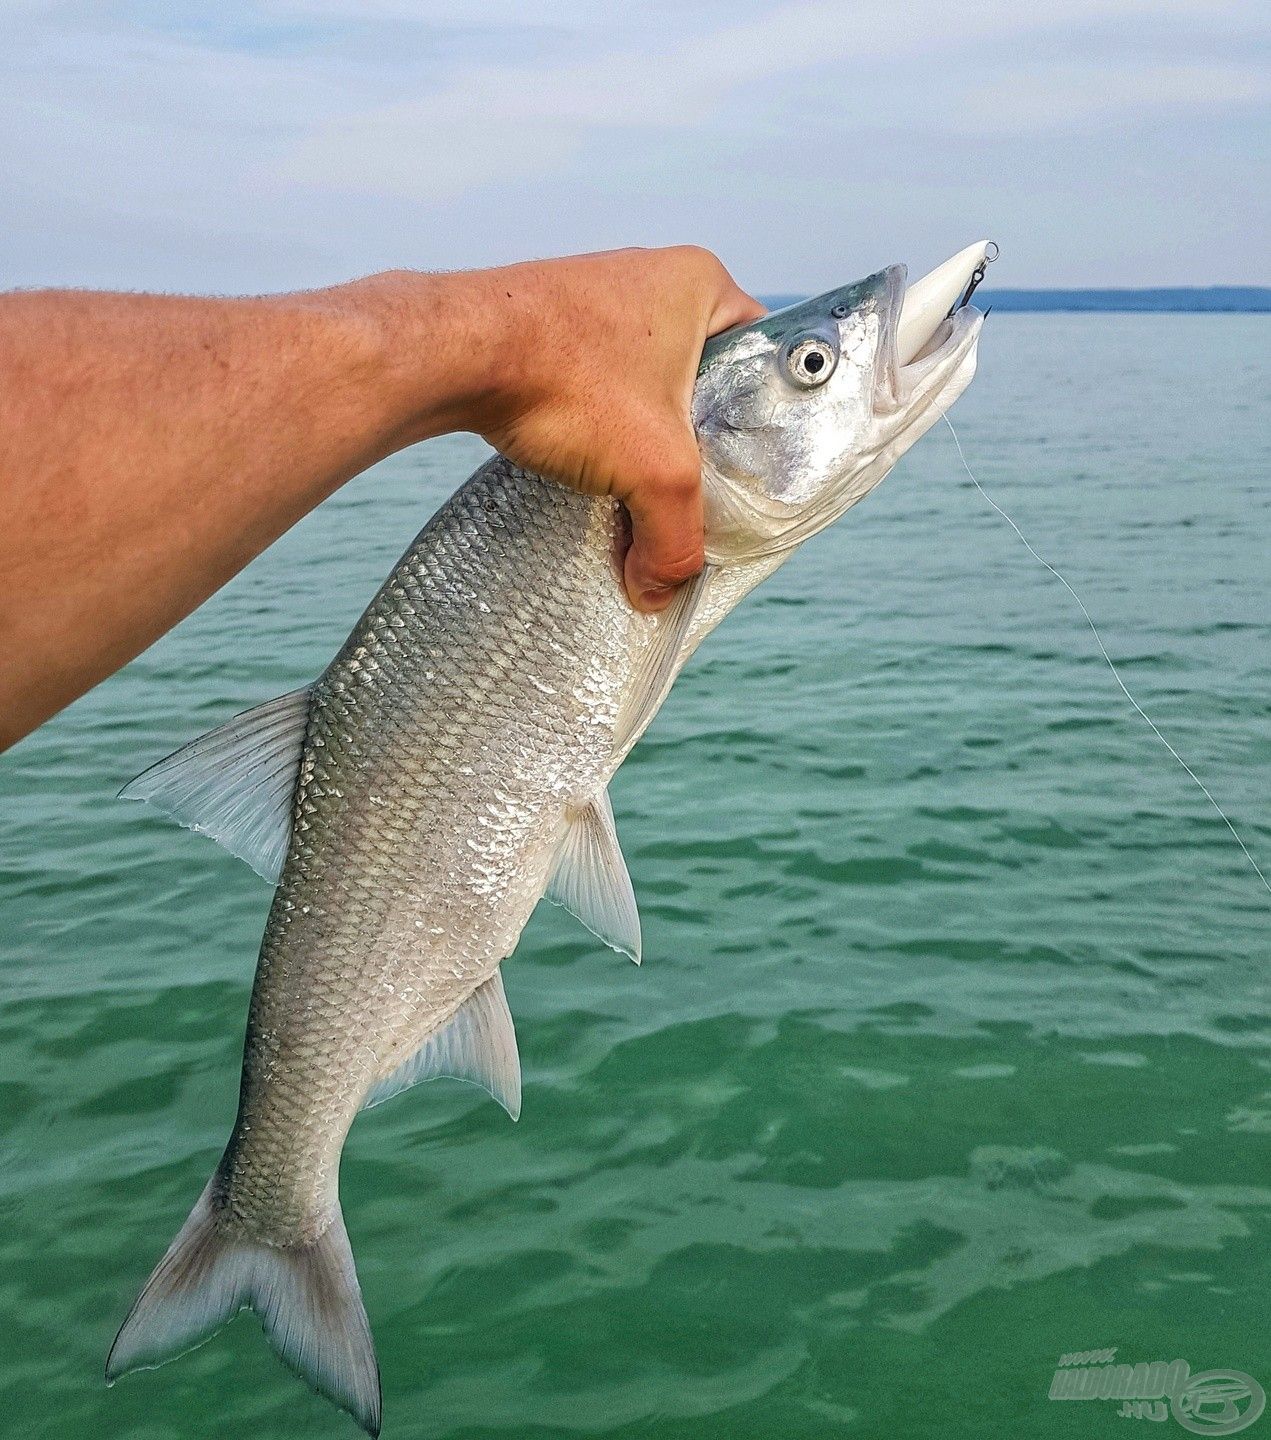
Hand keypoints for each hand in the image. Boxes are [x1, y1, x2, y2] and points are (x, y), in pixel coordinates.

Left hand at [461, 248, 764, 611]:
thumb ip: (676, 540)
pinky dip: (595, 425)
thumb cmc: (568, 384)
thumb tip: (661, 592)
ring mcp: (595, 296)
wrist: (455, 354)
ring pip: (643, 386)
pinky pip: (594, 382)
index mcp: (700, 283)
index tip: (747, 471)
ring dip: (639, 438)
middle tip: (691, 490)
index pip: (761, 360)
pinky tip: (586, 461)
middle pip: (701, 380)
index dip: (760, 422)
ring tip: (634, 483)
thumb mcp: (655, 472)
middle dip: (692, 440)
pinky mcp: (548, 323)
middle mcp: (651, 276)